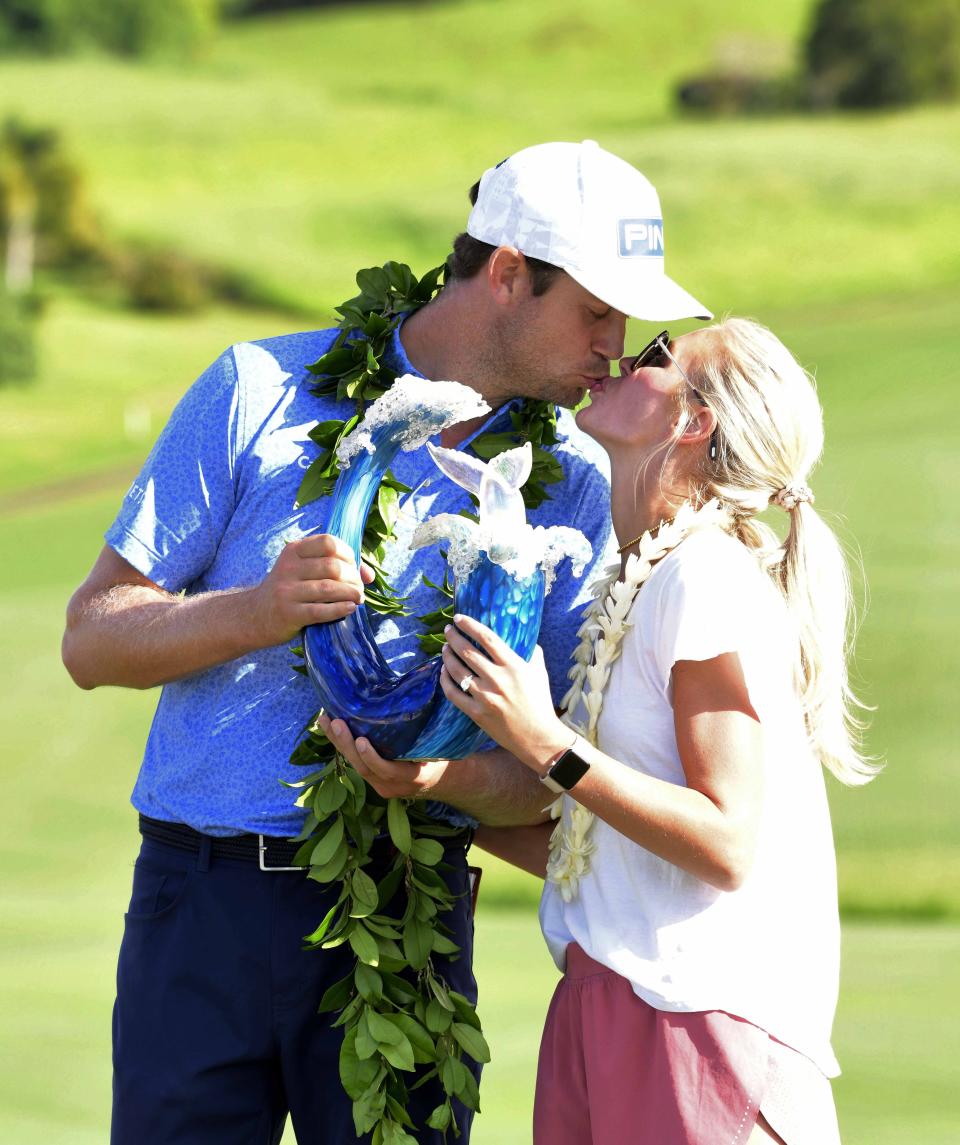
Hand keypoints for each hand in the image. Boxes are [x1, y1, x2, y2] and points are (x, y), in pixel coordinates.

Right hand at [249, 534, 373, 645]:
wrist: (254, 616)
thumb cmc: (288, 590)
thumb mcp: (303, 571)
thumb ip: (335, 566)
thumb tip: (369, 575)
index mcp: (294, 551)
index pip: (329, 542)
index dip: (348, 554)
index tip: (354, 568)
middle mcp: (289, 567)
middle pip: (333, 567)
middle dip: (353, 579)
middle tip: (358, 589)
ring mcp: (286, 591)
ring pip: (329, 588)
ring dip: (351, 594)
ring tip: (357, 599)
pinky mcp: (288, 613)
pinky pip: (320, 611)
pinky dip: (340, 609)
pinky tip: (350, 609)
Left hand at [316, 712, 450, 798]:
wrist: (448, 783)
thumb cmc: (447, 759)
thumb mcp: (441, 749)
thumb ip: (427, 734)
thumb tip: (422, 695)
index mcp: (413, 776)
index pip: (387, 771)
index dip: (372, 758)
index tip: (361, 740)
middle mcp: (394, 785)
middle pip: (364, 769)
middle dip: (346, 745)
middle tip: (334, 723)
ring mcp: (383, 786)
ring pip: (357, 767)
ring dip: (339, 744)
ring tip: (326, 721)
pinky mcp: (376, 781)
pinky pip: (358, 765)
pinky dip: (345, 747)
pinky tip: (333, 729)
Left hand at [439, 614, 573, 773]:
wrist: (537, 736)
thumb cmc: (539, 702)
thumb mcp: (539, 672)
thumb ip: (531, 651)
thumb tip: (522, 635)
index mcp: (514, 666)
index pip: (487, 638)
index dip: (470, 625)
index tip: (459, 618)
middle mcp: (497, 679)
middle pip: (468, 651)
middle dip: (454, 637)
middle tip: (448, 630)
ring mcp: (485, 697)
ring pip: (457, 671)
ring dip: (447, 656)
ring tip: (445, 649)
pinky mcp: (476, 713)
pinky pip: (453, 693)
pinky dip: (445, 680)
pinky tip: (443, 672)